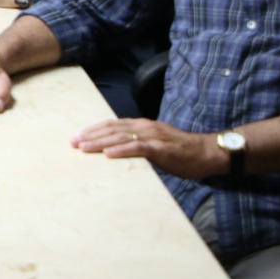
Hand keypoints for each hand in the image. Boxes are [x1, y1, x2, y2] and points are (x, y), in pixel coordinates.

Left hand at [70, 119, 225, 179]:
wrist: (207, 153)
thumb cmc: (181, 152)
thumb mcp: (156, 145)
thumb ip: (139, 145)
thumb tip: (119, 152)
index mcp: (142, 125)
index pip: (112, 124)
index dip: (94, 129)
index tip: (77, 136)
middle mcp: (145, 127)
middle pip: (112, 129)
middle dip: (90, 135)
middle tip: (72, 142)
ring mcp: (153, 136)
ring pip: (120, 136)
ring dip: (99, 142)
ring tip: (83, 148)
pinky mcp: (161, 148)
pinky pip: (137, 147)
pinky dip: (121, 150)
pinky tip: (108, 154)